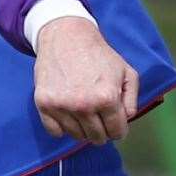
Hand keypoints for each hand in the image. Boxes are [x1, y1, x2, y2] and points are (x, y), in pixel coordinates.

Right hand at [33, 17, 138, 144]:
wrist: (66, 37)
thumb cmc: (99, 55)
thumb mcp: (126, 72)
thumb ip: (132, 100)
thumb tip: (126, 120)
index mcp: (107, 97)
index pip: (117, 132)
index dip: (119, 129)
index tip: (115, 123)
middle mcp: (84, 105)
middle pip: (97, 138)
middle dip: (103, 131)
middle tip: (100, 117)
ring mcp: (62, 106)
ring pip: (77, 136)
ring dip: (83, 129)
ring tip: (85, 112)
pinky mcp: (43, 104)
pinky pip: (55, 132)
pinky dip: (63, 128)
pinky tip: (69, 114)